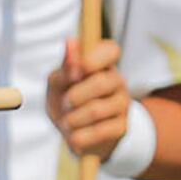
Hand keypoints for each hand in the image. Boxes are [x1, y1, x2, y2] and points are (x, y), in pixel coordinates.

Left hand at [47, 36, 132, 169]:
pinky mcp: (122, 127)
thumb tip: (71, 42)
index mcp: (102, 63)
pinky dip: (79, 136)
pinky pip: (99, 132)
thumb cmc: (66, 102)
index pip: (111, 50)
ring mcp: (122, 104)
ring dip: (73, 119)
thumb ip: (64, 67)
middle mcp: (117, 81)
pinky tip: (74, 137)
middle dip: (76, 96)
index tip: (78, 70)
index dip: (95, 59)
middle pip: (102, 83)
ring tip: (66, 123)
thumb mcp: (58, 84)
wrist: (76, 135)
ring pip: (97, 110)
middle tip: (65, 104)